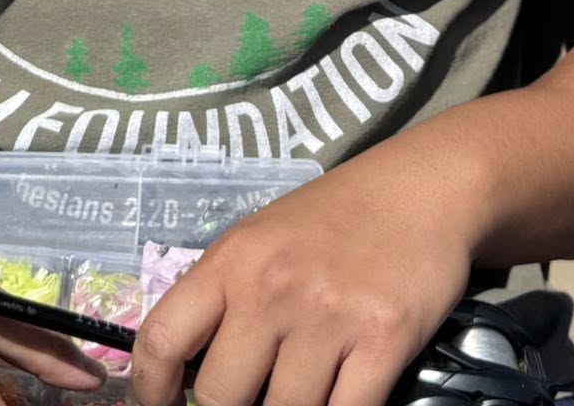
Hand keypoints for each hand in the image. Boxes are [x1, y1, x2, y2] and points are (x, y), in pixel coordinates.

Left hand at [128, 149, 477, 405]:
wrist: (424, 188)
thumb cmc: (335, 219)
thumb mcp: (263, 240)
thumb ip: (226, 301)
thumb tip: (187, 381)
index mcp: (233, 260)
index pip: (161, 341)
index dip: (149, 393)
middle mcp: (272, 288)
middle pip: (220, 399)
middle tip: (252, 400)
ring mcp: (329, 316)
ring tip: (302, 391)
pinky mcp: (384, 340)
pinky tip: (340, 400)